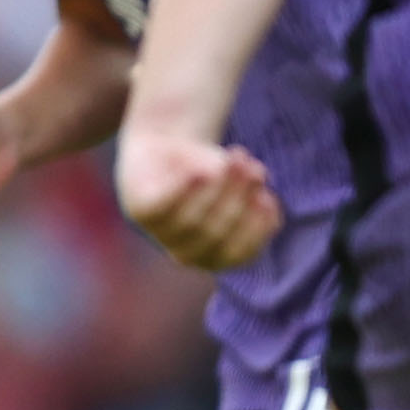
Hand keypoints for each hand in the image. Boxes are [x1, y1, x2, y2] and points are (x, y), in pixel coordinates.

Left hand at [116, 130, 282, 270]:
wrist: (169, 152)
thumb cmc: (213, 172)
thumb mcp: (239, 178)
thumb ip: (250, 181)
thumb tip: (258, 175)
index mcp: (218, 257)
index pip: (240, 254)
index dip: (256, 230)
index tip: (269, 199)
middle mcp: (188, 254)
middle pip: (217, 232)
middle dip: (237, 196)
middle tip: (247, 163)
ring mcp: (161, 236)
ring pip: (192, 221)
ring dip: (218, 186)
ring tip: (235, 155)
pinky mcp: (140, 214)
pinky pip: (163, 208)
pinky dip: (183, 191)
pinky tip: (200, 172)